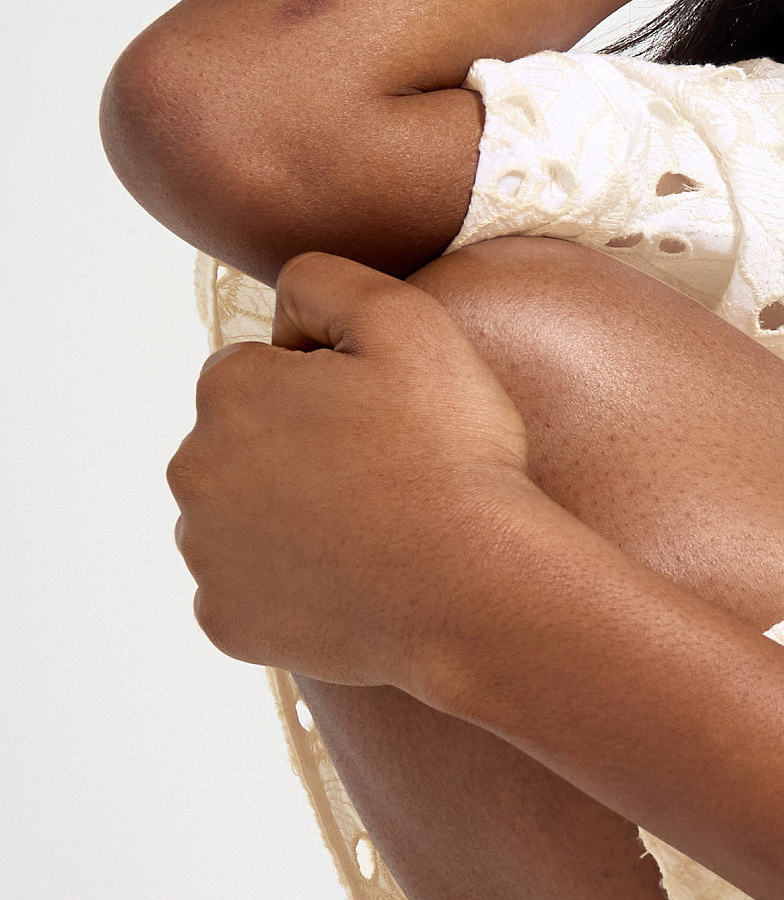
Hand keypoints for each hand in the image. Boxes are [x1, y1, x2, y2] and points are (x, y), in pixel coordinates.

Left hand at [169, 251, 541, 688]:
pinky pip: (246, 591)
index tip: (382, 417)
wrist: (475, 592)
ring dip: (286, 517)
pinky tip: (350, 582)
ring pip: (239, 518)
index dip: (324, 385)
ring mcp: (205, 554)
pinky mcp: (224, 621)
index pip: (257, 369)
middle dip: (293, 450)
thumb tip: (282, 312)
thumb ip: (325, 278)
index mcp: (227, 390)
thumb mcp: (407, 319)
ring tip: (369, 530)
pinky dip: (287, 587)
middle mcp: (192, 469)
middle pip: (239, 444)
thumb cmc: (453, 454)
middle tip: (380, 474)